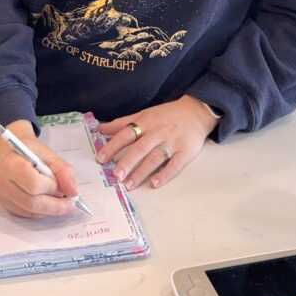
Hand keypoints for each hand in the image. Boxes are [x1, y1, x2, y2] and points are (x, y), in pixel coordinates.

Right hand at [0, 120, 78, 218]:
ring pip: (29, 211)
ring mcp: (0, 195)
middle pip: (30, 202)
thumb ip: (64, 171)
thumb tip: (73, 192)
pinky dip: (40, 211)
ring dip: (49, 209)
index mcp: (10, 163)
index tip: (64, 188)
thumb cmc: (31, 152)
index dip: (51, 188)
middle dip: (54, 205)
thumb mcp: (50, 154)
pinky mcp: (3, 204)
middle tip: (69, 202)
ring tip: (59, 200)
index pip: (33, 183)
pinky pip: (25, 214)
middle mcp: (1, 181)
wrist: (12, 152)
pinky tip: (47, 202)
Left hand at [96, 96, 217, 190]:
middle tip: (115, 175)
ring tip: (129, 184)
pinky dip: (165, 175)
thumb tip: (100, 128)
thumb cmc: (166, 115)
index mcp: (146, 122)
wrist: (196, 111)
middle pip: (140, 148)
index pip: (126, 134)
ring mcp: (172, 142)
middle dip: (127, 162)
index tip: (101, 158)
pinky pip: (174, 165)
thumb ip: (122, 122)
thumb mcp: (144, 114)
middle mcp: (158, 132)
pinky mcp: (185, 152)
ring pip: (155, 158)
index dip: (113, 146)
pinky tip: (154, 183)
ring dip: (141, 172)